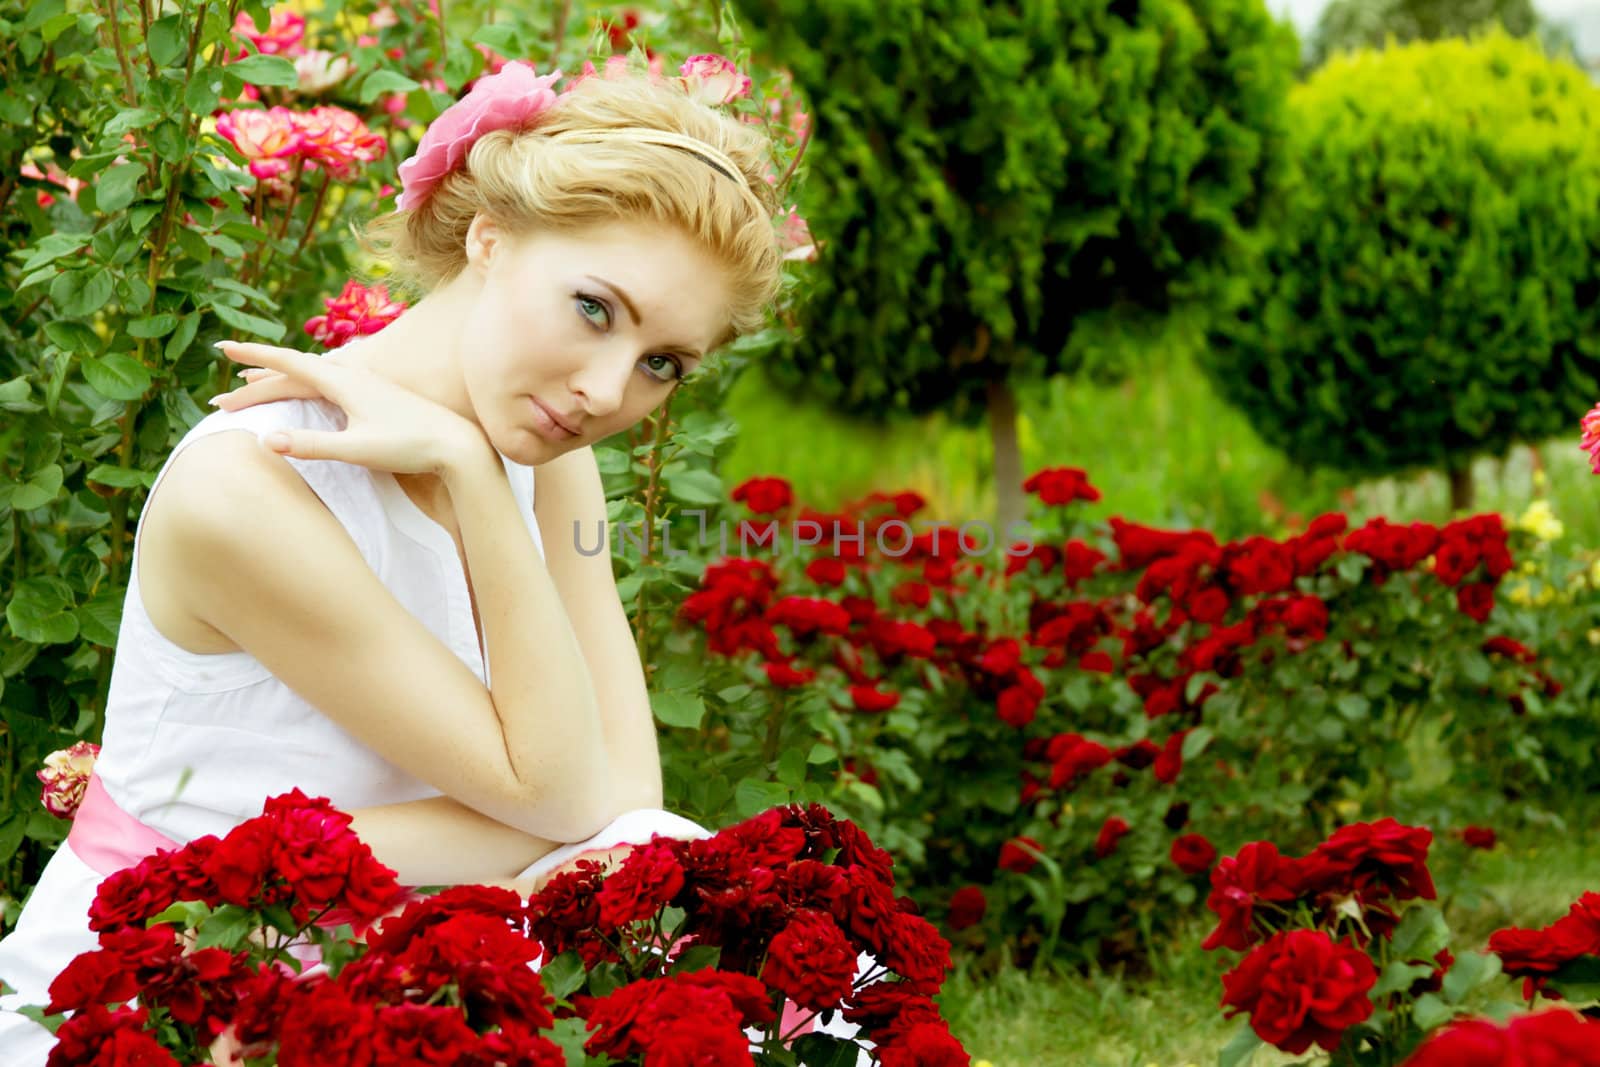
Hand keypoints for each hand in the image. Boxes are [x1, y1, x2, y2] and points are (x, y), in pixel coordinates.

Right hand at [208, 340, 487, 475]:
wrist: (458, 446)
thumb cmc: (411, 446)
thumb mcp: (358, 449)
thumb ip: (312, 445)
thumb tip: (266, 439)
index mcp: (345, 383)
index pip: (288, 364)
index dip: (253, 358)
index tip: (222, 347)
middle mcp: (353, 377)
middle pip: (292, 374)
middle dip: (254, 382)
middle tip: (219, 398)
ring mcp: (365, 385)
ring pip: (310, 378)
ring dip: (278, 381)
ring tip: (251, 383)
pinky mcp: (375, 396)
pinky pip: (327, 385)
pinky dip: (304, 386)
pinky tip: (305, 390)